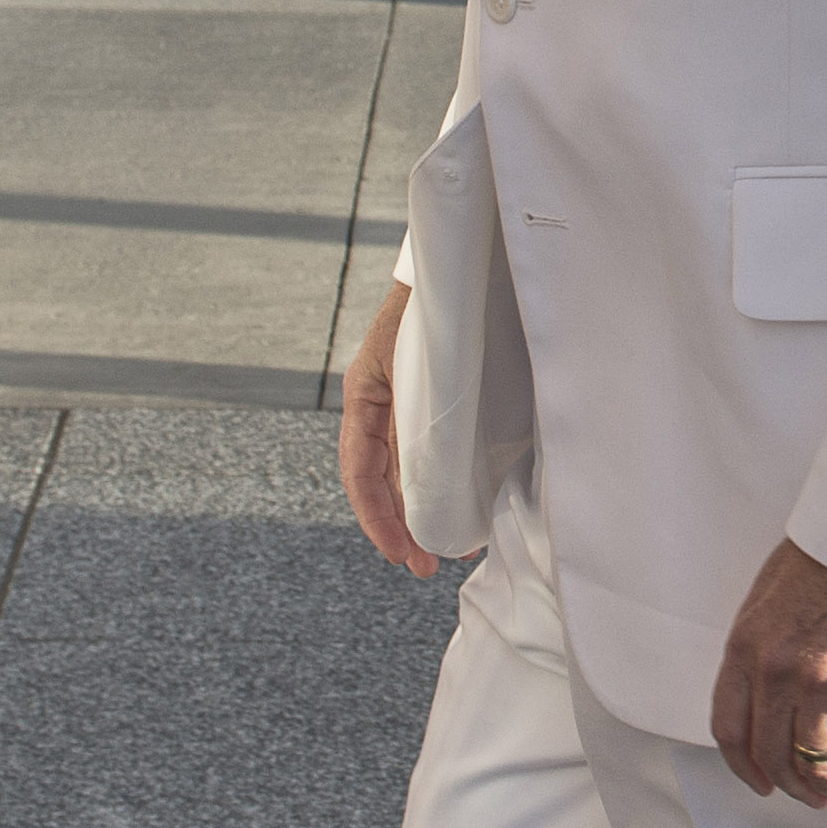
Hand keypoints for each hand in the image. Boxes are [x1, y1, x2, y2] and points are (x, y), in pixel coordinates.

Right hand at [338, 281, 445, 577]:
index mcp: (365, 392)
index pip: (360, 471)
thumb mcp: (426, 360)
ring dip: (426, 510)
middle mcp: (381, 402)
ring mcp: (407, 401)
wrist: (462, 260)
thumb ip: (425, 415)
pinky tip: (467, 508)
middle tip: (426, 568)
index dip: (377, 517)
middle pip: (384, 478)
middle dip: (403, 527)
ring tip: (451, 550)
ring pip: (408, 470)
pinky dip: (443, 483)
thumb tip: (431, 481)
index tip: (400, 552)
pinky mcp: (436, 400)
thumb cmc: (441, 300)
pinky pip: (430, 451)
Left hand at [711, 540, 826, 809]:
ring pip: (821, 765)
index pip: (729, 730)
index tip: (763, 783)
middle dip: (795, 786)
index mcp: (746, 649)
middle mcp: (778, 674)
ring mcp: (826, 685)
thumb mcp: (772, 593)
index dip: (745, 768)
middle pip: (774, 755)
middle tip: (815, 797)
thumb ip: (762, 644)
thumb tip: (766, 686)